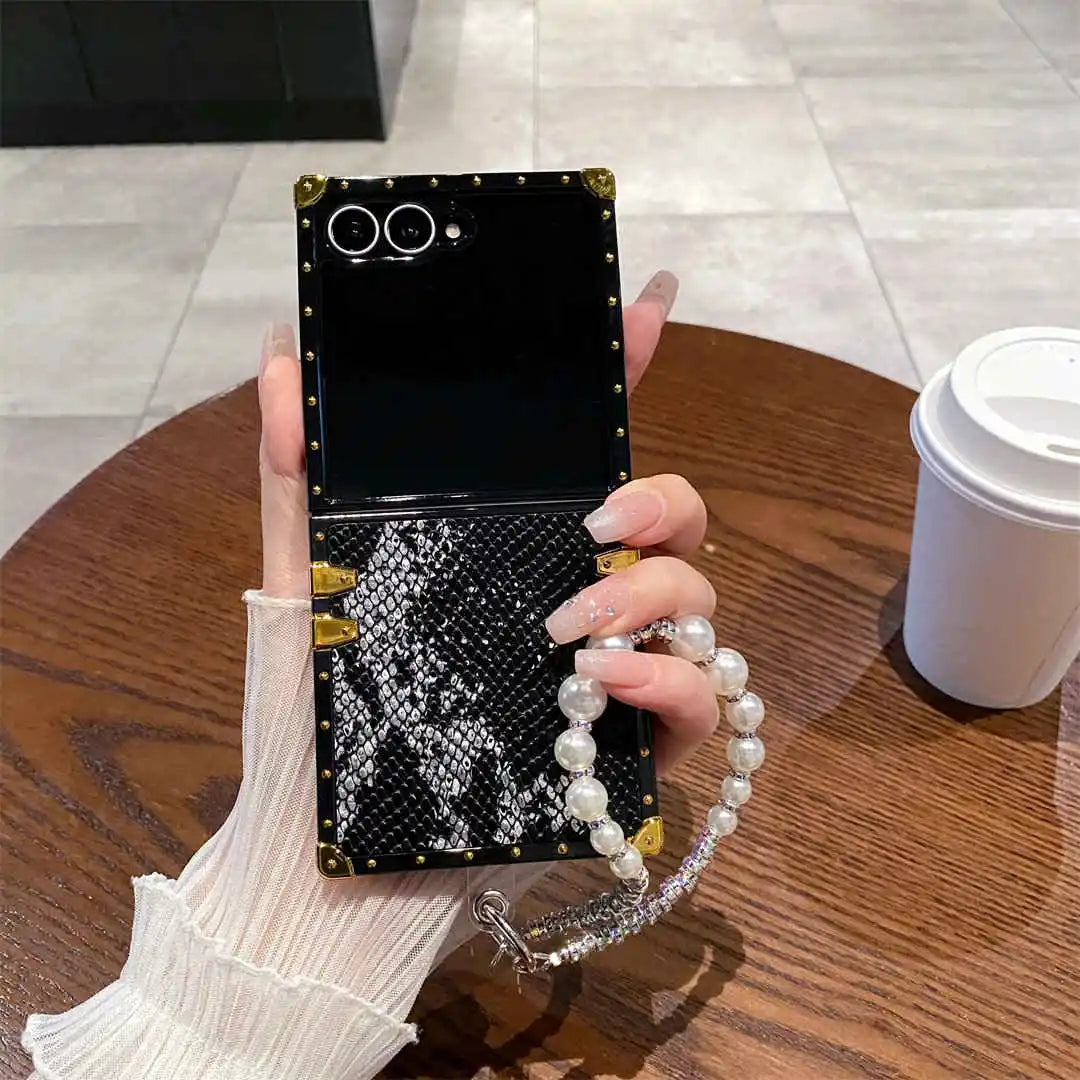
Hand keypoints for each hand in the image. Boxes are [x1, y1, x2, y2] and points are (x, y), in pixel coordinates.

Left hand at [257, 270, 715, 773]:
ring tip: (569, 626)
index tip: (649, 302)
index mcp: (518, 547)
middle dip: (664, 501)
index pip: (591, 447)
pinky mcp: (634, 745)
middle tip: (597, 524)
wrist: (332, 841)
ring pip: (700, 601)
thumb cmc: (323, 712)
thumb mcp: (305, 581)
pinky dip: (667, 682)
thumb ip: (297, 475)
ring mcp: (616, 669)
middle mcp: (579, 595)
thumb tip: (282, 360)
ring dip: (653, 597)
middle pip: (678, 521)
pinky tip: (603, 680)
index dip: (628, 373)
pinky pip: (702, 700)